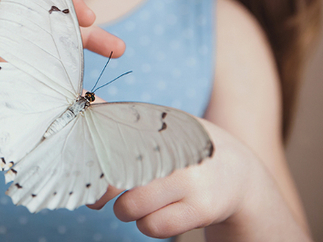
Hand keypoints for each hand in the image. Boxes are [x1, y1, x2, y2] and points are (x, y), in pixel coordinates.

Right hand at [0, 0, 124, 110]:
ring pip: (48, 6)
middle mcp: (8, 34)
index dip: (75, 74)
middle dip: (89, 40)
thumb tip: (62, 111)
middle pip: (58, 33)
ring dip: (74, 15)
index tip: (98, 92)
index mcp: (5, 61)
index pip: (49, 65)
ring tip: (95, 25)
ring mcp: (1, 8)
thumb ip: (20, 95)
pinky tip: (73, 7)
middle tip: (118, 48)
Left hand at [87, 120, 307, 239]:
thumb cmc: (182, 149)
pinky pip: (154, 226)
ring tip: (137, 203)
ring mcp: (189, 178)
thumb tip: (82, 97)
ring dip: (126, 211)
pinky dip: (148, 225)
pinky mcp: (201, 207)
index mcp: (158, 124)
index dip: (90, 158)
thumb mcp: (157, 126)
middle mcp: (172, 148)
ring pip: (130, 207)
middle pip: (115, 174)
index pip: (110, 137)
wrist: (239, 174)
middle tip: (98, 197)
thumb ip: (118, 114)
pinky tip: (157, 215)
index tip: (84, 170)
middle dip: (100, 191)